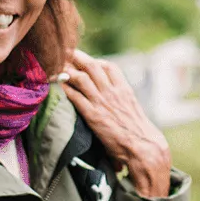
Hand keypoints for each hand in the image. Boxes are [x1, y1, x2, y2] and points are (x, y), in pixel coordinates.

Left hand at [60, 49, 171, 197]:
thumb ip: (123, 101)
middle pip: (92, 66)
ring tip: (56, 67)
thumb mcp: (133, 110)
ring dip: (67, 71)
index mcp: (124, 89)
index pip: (109, 67)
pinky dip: (65, 89)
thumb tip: (115, 101)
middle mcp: (113, 92)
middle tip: (65, 54)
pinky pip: (75, 97)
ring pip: (81, 78)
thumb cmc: (138, 133)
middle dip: (77, 58)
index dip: (96, 61)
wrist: (143, 146)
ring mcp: (102, 102)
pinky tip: (57, 86)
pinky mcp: (93, 116)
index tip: (86, 62)